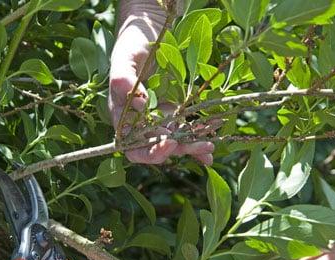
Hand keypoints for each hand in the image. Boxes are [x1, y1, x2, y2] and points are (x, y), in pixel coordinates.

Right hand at [108, 0, 213, 164]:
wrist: (148, 33)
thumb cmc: (131, 45)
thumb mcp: (124, 59)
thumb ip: (123, 80)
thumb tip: (139, 104)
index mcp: (123, 117)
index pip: (132, 146)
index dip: (149, 151)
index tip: (169, 141)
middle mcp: (140, 123)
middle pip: (156, 148)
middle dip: (178, 150)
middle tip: (200, 144)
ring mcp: (159, 118)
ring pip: (174, 141)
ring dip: (192, 146)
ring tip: (210, 144)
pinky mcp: (175, 111)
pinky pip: (186, 129)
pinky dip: (197, 139)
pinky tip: (211, 148)